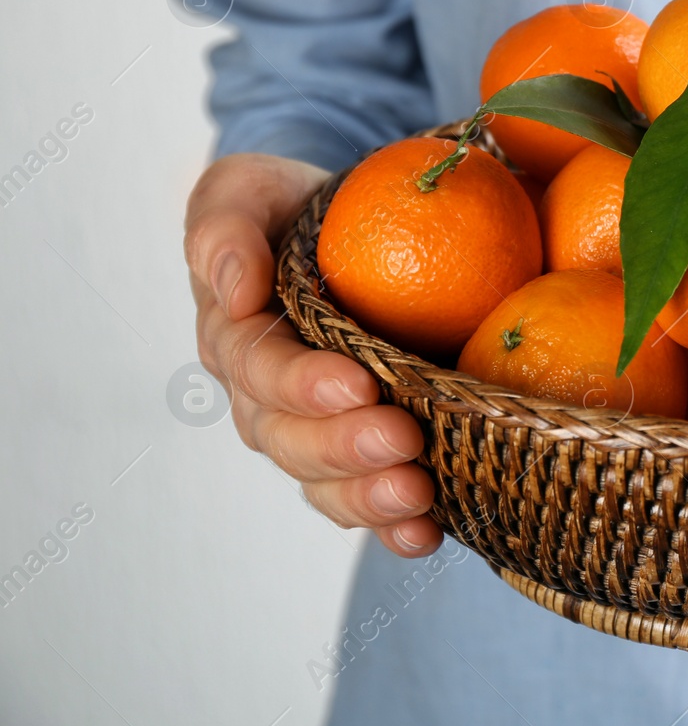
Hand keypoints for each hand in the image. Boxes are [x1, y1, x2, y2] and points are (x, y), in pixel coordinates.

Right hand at [184, 154, 442, 556]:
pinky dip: (391, 525)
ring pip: (324, 481)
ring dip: (368, 496)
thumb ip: (226, 226)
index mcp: (237, 339)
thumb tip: (235, 290)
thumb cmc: (289, 207)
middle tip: (402, 440)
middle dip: (344, 448)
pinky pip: (364, 499)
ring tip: (417, 496)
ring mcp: (312, 431)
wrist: (341, 227)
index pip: (260, 372)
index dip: (302, 385)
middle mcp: (266, 398)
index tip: (356, 384)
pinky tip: (424, 535)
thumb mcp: (248, 191)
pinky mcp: (360, 450)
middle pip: (292, 440)